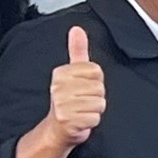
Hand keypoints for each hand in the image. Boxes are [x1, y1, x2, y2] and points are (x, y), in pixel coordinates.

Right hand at [41, 26, 102, 149]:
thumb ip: (78, 51)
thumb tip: (77, 29)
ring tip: (82, 110)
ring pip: (99, 103)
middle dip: (96, 96)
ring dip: (95, 110)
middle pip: (99, 87)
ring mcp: (62, 103)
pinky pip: (95, 117)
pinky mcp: (68, 120)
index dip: (95, 81)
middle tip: (83, 101)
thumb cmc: (70, 100)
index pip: (96, 70)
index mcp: (61, 73)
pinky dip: (92, 121)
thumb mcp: (73, 73)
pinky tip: (81, 121)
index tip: (83, 87)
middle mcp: (58, 86)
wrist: (58, 128)